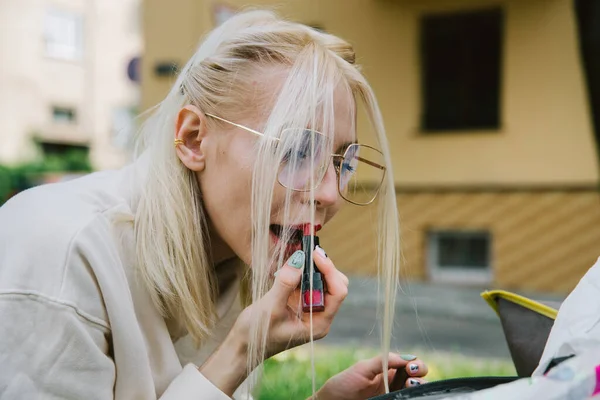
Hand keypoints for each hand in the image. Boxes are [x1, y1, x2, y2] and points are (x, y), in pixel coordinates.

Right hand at [200, 248, 348, 394]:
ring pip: (322, 281)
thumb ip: (285, 284)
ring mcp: (309, 308)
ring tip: (298, 256)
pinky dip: (302, 271)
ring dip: (312, 267)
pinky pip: (307, 281)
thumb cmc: (256, 335)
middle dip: (323, 267)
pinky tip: (290, 266)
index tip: (315, 254)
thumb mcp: (270, 308)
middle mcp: (319, 316)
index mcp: (319, 323)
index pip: (337, 292)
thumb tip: (299, 259)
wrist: (242, 346)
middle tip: (307, 252)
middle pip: (334, 285)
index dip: (329, 271)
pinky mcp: (298, 302)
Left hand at [313, 353, 428, 399]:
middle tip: (411, 377)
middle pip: (417, 377)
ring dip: (420, 385)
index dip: (415, 363)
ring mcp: (393, 396)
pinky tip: (409, 394)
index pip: (409, 363)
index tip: (409, 366)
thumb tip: (407, 357)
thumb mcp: (363, 368)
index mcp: (387, 370)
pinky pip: (407, 399)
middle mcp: (393, 383)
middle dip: (419, 373)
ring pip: (415, 390)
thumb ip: (384, 361)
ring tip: (411, 386)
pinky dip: (413, 397)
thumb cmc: (344, 385)